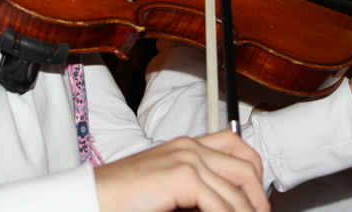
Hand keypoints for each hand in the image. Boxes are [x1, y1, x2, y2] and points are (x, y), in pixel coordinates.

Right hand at [94, 129, 268, 211]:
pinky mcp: (182, 176)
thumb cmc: (123, 199)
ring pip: (238, 191)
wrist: (93, 198)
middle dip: (259, 198)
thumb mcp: (168, 191)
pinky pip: (221, 205)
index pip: (237, 146)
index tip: (257, 201)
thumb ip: (195, 191)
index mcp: (186, 145)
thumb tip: (224, 205)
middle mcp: (190, 146)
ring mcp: (187, 159)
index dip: (255, 174)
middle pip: (247, 166)